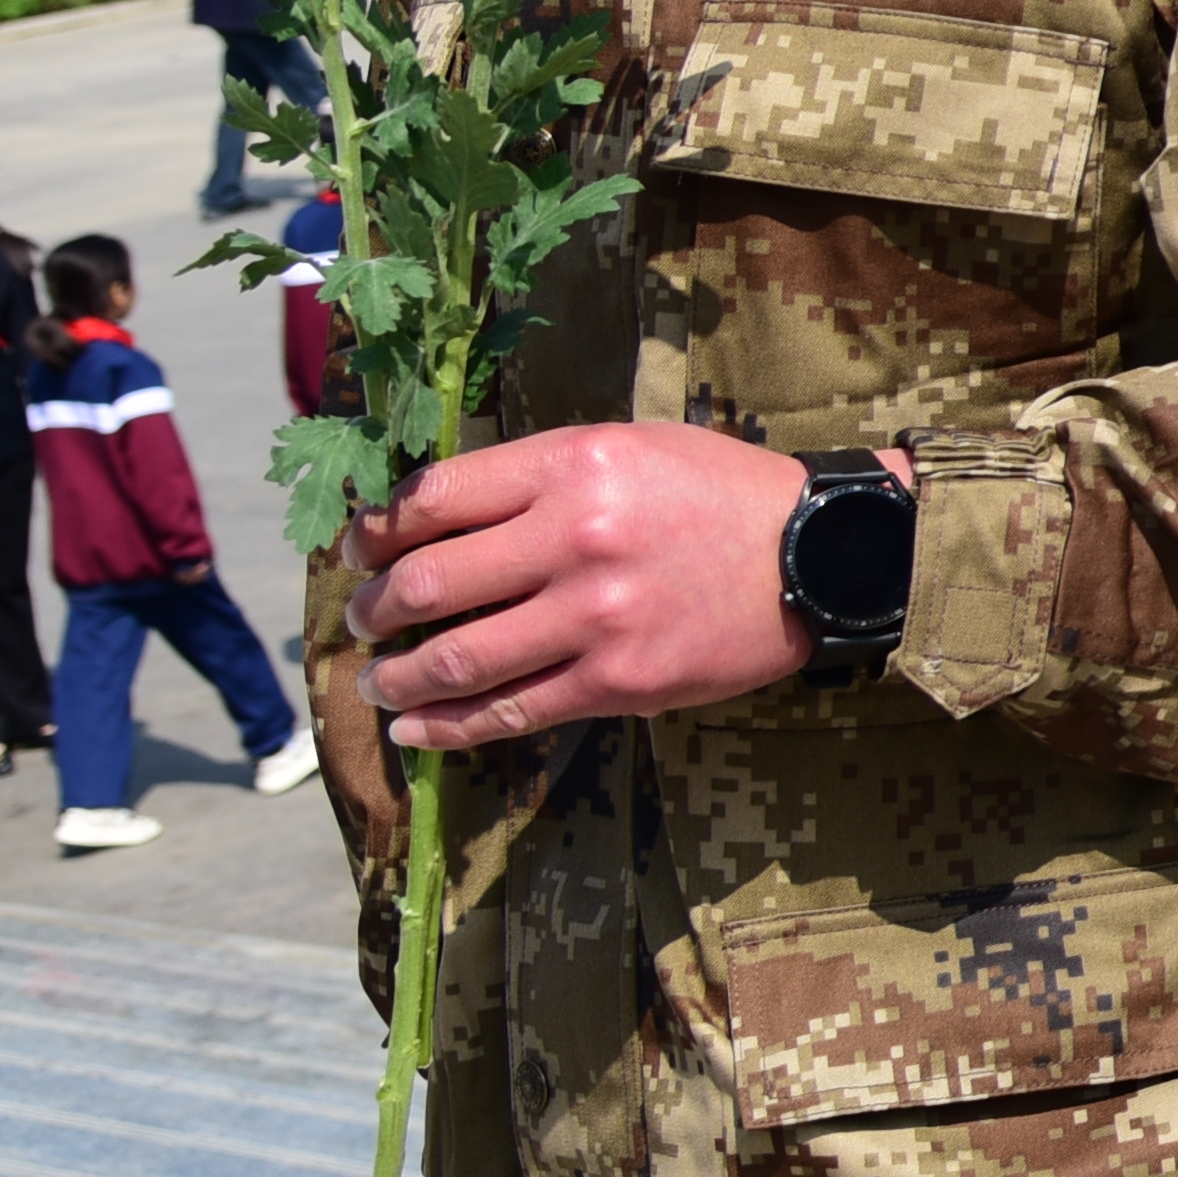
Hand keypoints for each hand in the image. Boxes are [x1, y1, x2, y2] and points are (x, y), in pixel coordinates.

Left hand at [348, 424, 828, 746]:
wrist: (821, 555)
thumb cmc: (720, 493)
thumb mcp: (629, 448)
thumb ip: (538, 475)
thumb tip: (435, 516)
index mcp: (572, 465)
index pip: (431, 499)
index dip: (374, 532)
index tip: (356, 551)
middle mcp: (575, 536)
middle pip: (428, 583)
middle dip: (374, 609)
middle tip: (362, 621)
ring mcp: (595, 615)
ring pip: (455, 658)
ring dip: (395, 676)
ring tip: (376, 681)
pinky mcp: (619, 679)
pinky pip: (509, 711)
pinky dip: (446, 727)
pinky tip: (416, 729)